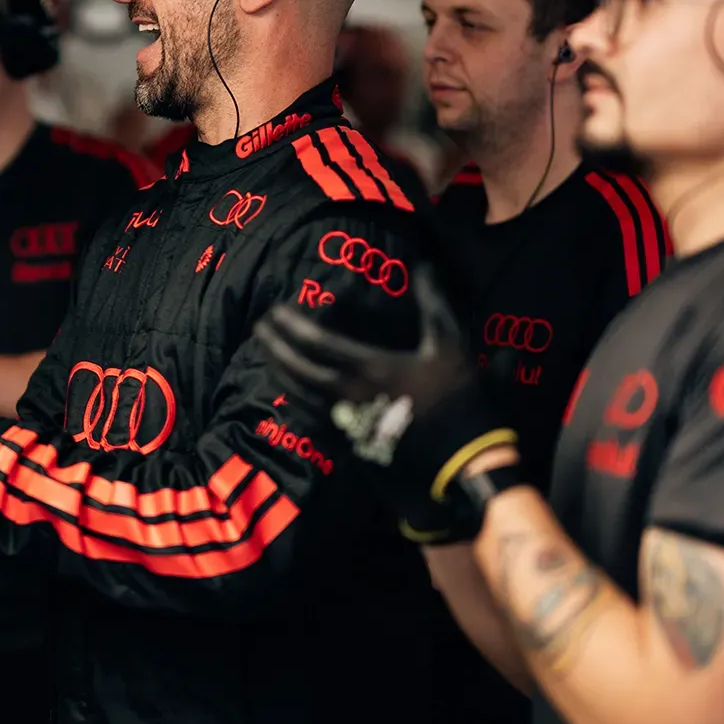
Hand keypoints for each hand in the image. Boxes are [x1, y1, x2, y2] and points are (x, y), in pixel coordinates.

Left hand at [256, 268, 516, 541]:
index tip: (275, 311)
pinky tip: (289, 396)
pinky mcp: (350, 445)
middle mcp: (349, 394)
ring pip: (300, 396)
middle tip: (260, 329)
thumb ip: (433, 303)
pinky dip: (295, 406)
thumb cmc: (456, 396)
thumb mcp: (449, 344)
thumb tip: (423, 266)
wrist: (463, 457)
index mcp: (369, 367)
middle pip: (298, 368)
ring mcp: (346, 423)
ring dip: (279, 372)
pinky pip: (312, 423)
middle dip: (275, 346)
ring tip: (267, 355)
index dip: (291, 325)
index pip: (316, 343)